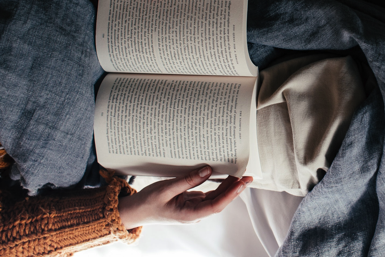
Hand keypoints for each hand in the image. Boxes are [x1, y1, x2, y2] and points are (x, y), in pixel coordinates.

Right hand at [117, 166, 252, 228]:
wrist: (137, 211)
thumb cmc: (148, 202)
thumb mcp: (166, 189)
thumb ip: (188, 180)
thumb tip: (208, 170)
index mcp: (189, 214)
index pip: (216, 205)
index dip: (231, 194)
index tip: (242, 183)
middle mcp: (195, 213)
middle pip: (220, 200)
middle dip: (235, 188)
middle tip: (248, 174)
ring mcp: (194, 208)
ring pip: (216, 197)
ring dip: (229, 186)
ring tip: (241, 173)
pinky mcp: (192, 202)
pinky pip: (209, 193)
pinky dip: (218, 185)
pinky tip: (225, 176)